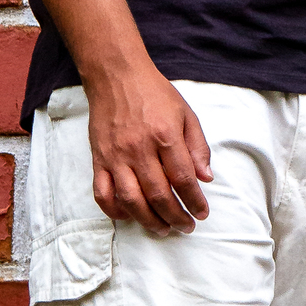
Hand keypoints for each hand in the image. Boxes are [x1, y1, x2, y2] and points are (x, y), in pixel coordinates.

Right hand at [86, 62, 213, 236]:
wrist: (117, 76)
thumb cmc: (155, 93)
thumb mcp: (186, 113)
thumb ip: (198, 146)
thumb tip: (206, 178)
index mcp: (165, 136)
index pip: (183, 178)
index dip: (194, 201)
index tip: (202, 213)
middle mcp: (139, 149)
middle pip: (159, 195)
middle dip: (175, 217)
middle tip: (186, 226)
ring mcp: (116, 156)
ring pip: (131, 201)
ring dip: (149, 221)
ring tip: (163, 229)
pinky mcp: (99, 160)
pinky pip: (103, 194)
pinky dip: (115, 211)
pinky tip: (130, 216)